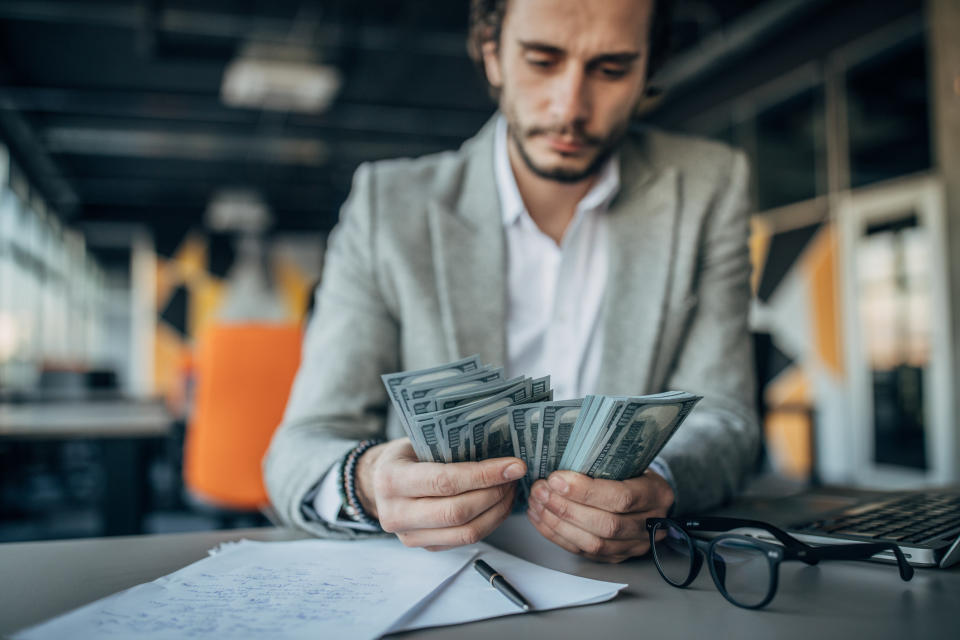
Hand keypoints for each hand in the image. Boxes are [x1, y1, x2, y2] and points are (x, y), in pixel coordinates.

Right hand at [356, 438, 525, 549]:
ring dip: (497, 511)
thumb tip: (499, 446)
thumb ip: (448, 446)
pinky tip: (498, 504)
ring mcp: (408, 535)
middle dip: (494, 493)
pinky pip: (465, 540)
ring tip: (509, 489)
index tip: (513, 466)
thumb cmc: (405, 456)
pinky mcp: (424, 547)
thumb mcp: (417, 442)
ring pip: (466, 532)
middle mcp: (396, 512)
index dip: (483, 475)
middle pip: (457, 512)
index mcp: (392, 479)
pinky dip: (488, 523)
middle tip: (513, 476)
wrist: (377, 482)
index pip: (445, 481)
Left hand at [526, 469, 674, 562]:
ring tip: (537, 503)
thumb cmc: (635, 473)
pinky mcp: (615, 556)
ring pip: (594, 544)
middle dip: (566, 508)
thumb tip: (561, 457)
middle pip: (606, 525)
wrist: (649, 496)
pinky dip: (557, 535)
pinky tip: (540, 518)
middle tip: (541, 491)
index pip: (621, 498)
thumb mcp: (630, 460)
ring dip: (558, 523)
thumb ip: (604, 462)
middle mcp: (649, 525)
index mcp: (656, 494)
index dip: (586, 491)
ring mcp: (633, 545)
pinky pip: (583, 551)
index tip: (556, 479)